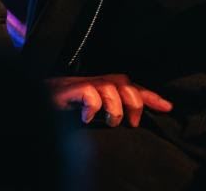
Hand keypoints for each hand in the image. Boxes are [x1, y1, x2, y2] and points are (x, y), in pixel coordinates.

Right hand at [46, 73, 172, 126]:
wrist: (37, 99)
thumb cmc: (66, 107)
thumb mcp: (95, 110)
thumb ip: (112, 111)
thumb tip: (134, 121)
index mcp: (106, 86)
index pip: (133, 88)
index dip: (151, 97)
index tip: (168, 107)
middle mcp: (98, 82)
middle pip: (127, 85)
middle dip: (135, 104)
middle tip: (132, 123)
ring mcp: (85, 84)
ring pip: (112, 89)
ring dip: (115, 108)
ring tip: (109, 122)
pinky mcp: (70, 90)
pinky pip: (90, 94)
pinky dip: (92, 108)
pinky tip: (86, 119)